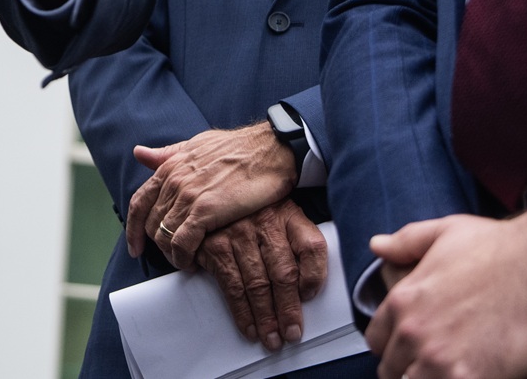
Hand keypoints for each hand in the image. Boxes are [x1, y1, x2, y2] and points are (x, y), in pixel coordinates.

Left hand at [125, 121, 297, 263]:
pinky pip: (181, 243)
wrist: (269, 151)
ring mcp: (188, 196)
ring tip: (185, 261)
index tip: (136, 246)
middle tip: (172, 256)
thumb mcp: (196, 145)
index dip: (133, 228)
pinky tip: (192, 263)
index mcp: (169, 167)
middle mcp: (173, 181)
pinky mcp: (205, 210)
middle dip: (157, 244)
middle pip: (150, 223)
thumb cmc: (238, 148)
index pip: (139, 202)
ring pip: (163, 236)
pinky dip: (182, 258)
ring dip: (171, 254)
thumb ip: (168, 154)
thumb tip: (139, 152)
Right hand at [196, 199, 327, 351]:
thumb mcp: (280, 215)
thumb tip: (308, 288)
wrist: (211, 190)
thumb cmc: (252, 212)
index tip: (311, 298)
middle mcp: (264, 222)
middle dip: (288, 309)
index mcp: (288, 214)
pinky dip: (242, 312)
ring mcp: (238, 234)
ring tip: (272, 337)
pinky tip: (249, 326)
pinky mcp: (215, 246)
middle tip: (292, 332)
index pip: (311, 246)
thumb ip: (297, 243)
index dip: (315, 277)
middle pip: (284, 273)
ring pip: (257, 284)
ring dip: (266, 317)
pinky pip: (231, 286)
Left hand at [367, 211, 526, 378]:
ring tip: (449, 373)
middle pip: (392, 371)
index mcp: (403, 301)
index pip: (377, 340)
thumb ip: (406, 241)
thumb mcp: (444, 231)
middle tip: (432, 366)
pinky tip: (472, 378)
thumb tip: (379, 245)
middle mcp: (414, 332)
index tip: (406, 350)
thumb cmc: (501, 248)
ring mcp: (439, 359)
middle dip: (407, 370)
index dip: (391, 346)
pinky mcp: (471, 378)